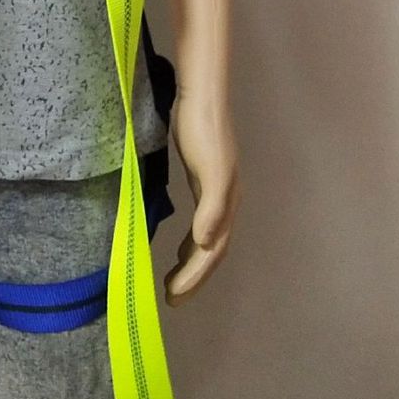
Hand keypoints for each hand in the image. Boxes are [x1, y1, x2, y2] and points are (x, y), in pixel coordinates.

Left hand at [162, 97, 239, 304]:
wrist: (202, 98)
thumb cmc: (203, 132)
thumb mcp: (208, 169)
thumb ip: (211, 207)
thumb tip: (206, 244)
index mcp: (226, 205)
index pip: (212, 253)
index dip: (194, 277)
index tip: (173, 297)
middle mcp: (225, 204)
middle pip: (213, 253)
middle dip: (194, 279)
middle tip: (172, 300)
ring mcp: (215, 194)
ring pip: (207, 241)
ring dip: (192, 264)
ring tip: (172, 282)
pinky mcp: (202, 184)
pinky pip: (200, 225)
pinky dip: (191, 243)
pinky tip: (179, 248)